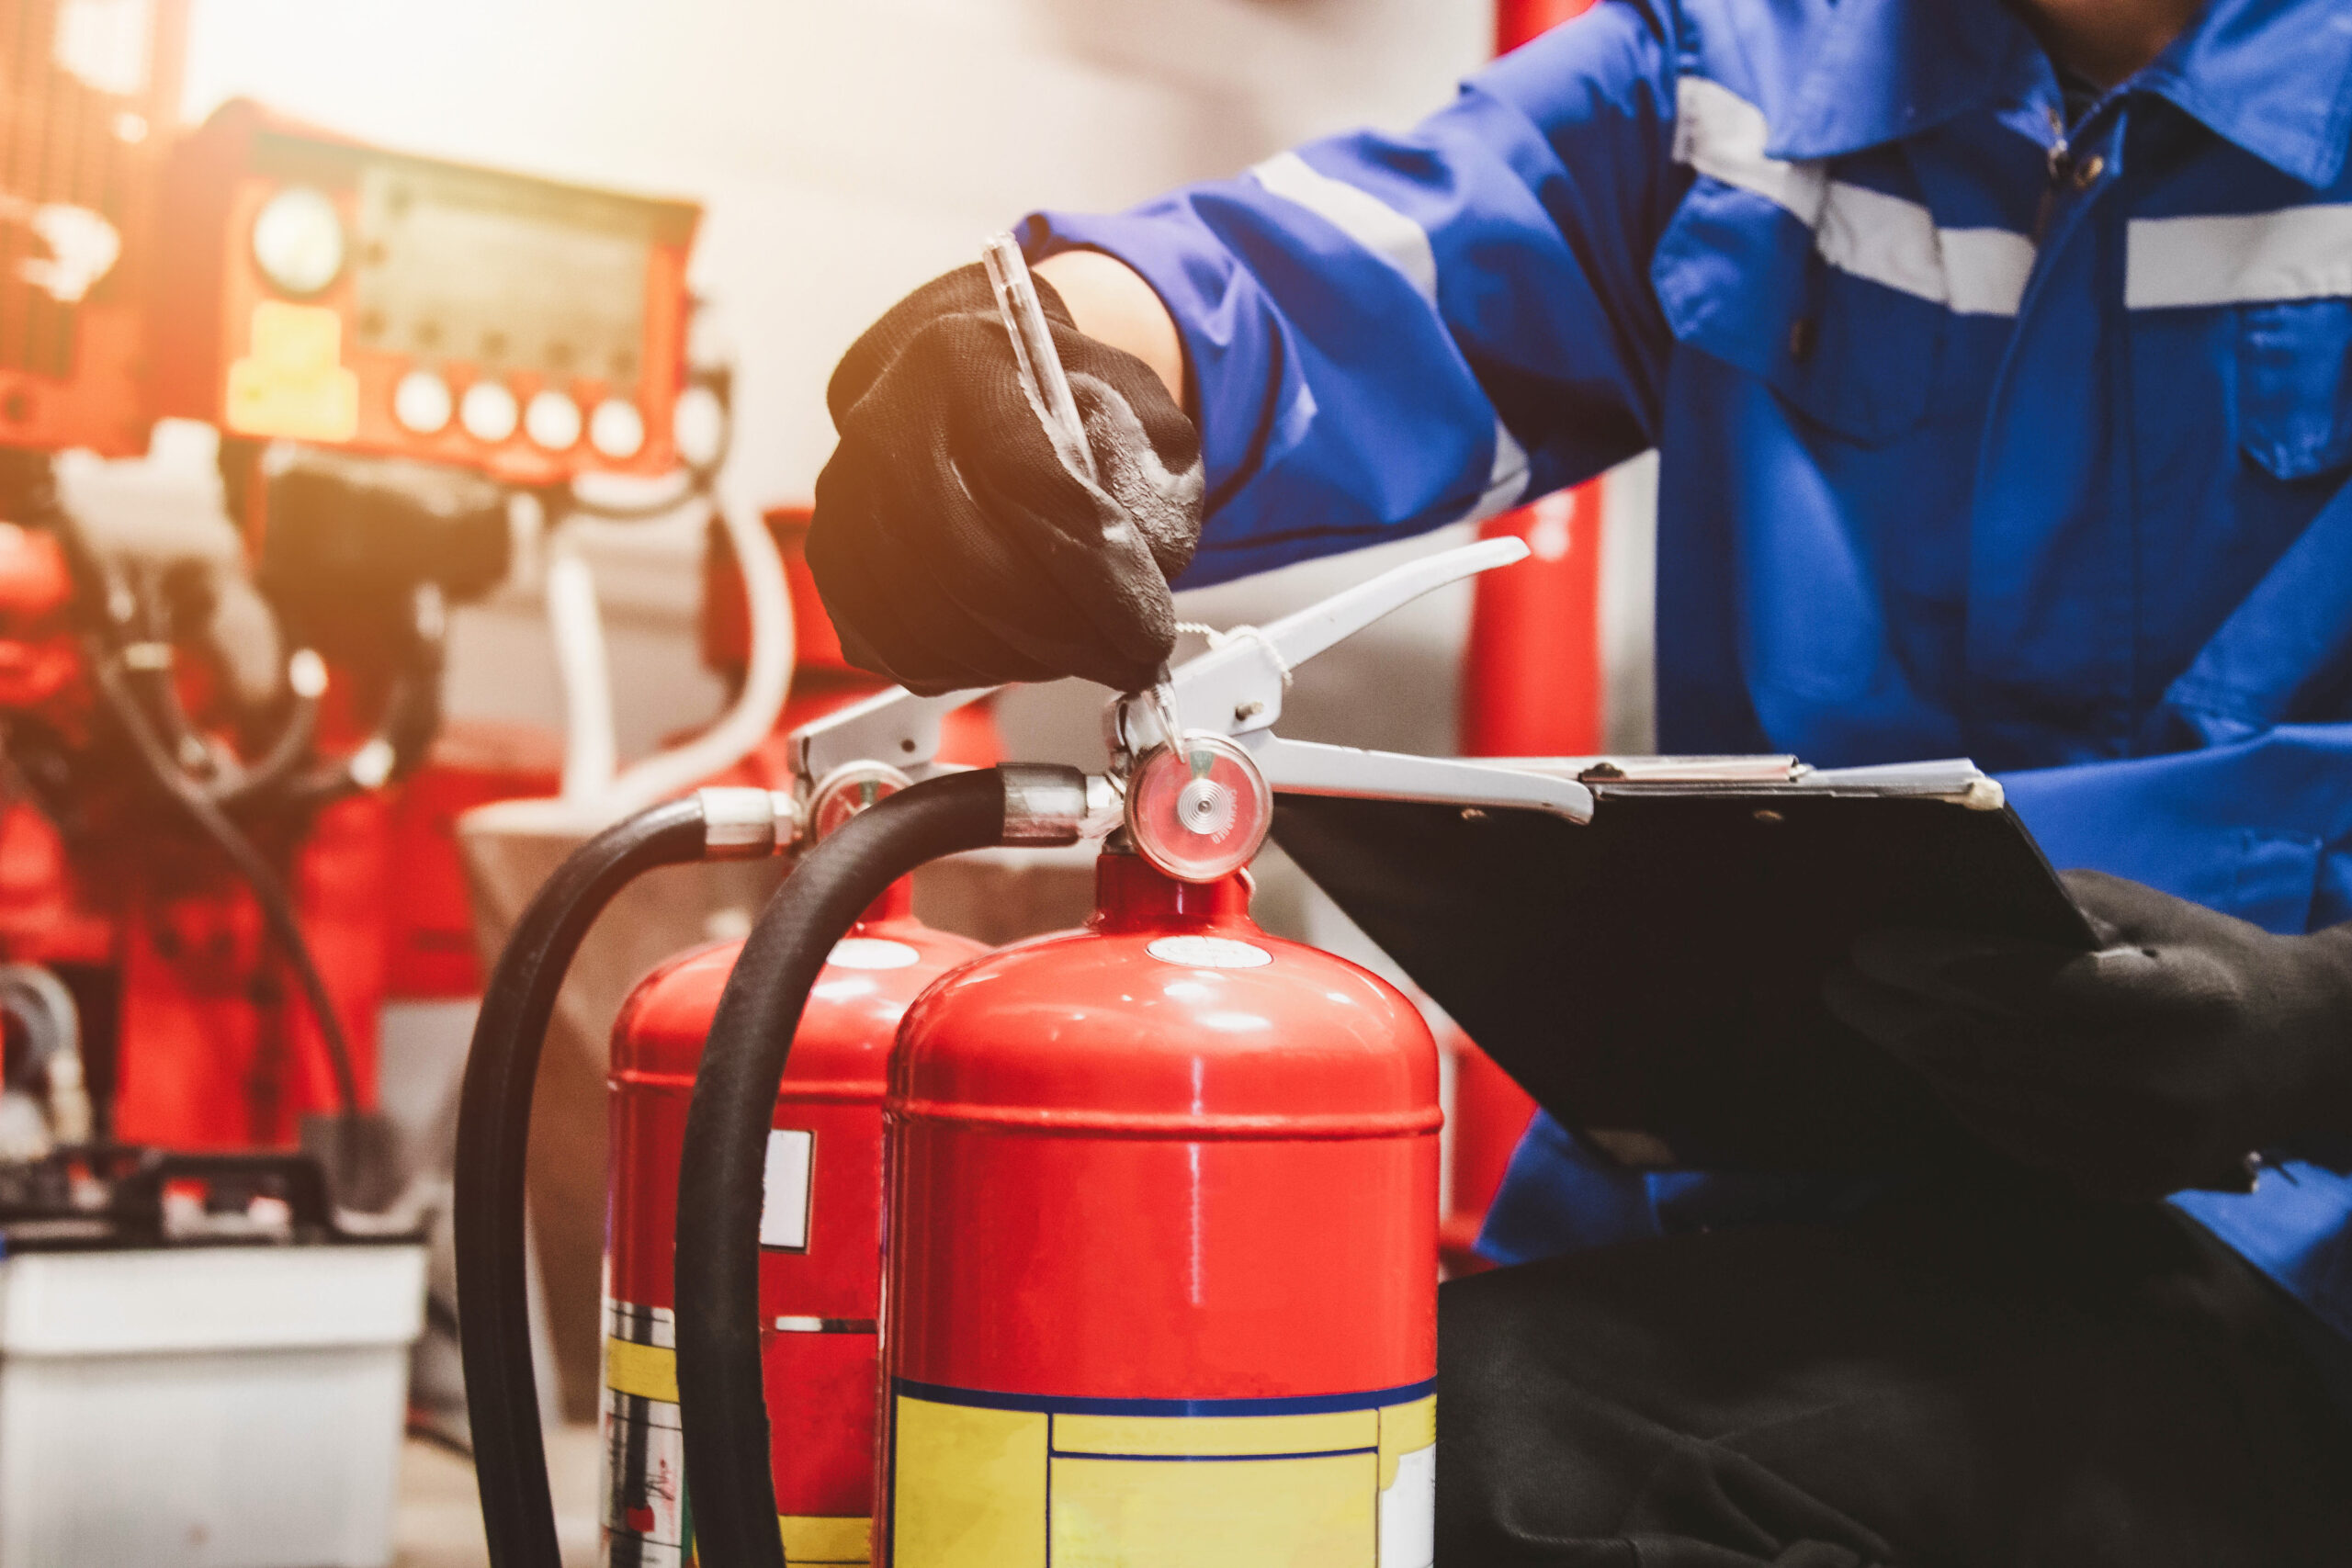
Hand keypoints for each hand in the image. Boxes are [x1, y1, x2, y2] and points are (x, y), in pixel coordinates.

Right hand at [808, 261, 1202, 694]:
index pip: (1028, 481)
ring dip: (1018, 656)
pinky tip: (1020, 653)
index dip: (1097, 573)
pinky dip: (965, 668)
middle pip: (967, 558)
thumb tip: (1142, 561)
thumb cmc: (1064, 402)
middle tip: (1124, 659)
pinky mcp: (835, 558)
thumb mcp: (1137, 409)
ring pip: (925, 613)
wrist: (979, 389)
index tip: (1147, 630)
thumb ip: (1150, 475)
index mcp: (964, 356)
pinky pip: (891, 642)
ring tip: (1082, 654)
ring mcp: (845, 492)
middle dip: (1061, 632)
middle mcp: (885, 418)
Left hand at [1825, 870, 2351, 1201]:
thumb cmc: (2200, 958)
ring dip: (1915, 1052)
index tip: (1867, 945)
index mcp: (2184, 999)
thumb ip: (2048, 911)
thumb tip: (1932, 911)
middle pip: (1997, 1049)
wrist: (2296, 1051)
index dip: (1940, 966)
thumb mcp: (2143, 911)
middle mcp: (2171, 1085)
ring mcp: (2150, 1147)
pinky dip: (1956, 1093)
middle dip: (1899, 1012)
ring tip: (1867, 1011)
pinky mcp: (2129, 1183)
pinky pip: (2011, 1137)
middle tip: (1838, 981)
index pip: (2038, 988)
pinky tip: (1924, 1057)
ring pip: (1990, 1097)